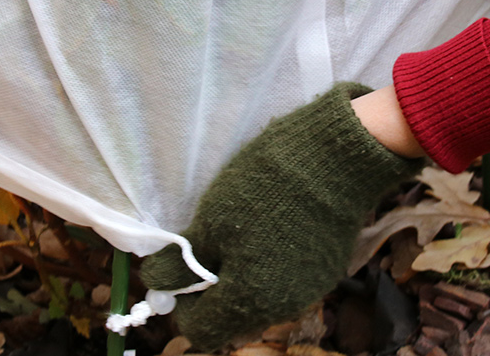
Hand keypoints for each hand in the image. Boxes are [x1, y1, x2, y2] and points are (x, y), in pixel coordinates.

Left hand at [140, 83, 422, 349]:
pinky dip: (270, 262)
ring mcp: (308, 289)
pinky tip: (271, 224)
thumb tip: (156, 284)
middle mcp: (282, 307)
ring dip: (241, 274)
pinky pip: (285, 280)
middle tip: (208, 243)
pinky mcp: (325, 268)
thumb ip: (179, 265)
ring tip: (240, 229)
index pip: (201, 330)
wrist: (333, 158)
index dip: (183, 304)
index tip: (180, 268)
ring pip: (259, 298)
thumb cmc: (262, 189)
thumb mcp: (209, 223)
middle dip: (212, 288)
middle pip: (232, 317)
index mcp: (250, 302)